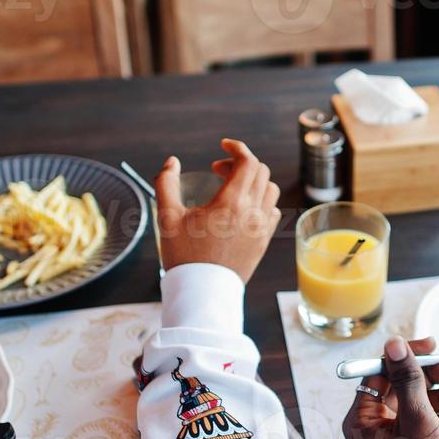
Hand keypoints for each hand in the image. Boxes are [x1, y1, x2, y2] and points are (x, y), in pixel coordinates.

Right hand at [155, 138, 280, 282]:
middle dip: (240, 164)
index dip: (237, 147)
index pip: (248, 161)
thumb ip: (166, 183)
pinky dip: (261, 202)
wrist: (202, 293)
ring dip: (253, 182)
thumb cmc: (183, 256)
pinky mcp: (263, 242)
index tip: (223, 145)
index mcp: (231, 202)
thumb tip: (171, 162)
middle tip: (218, 171)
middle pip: (261, 172)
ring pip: (270, 190)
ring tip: (231, 189)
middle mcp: (252, 213)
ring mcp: (261, 228)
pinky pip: (272, 212)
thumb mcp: (166, 217)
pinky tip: (243, 209)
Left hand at [343, 336, 438, 438]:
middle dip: (432, 379)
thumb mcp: (417, 420)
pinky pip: (423, 425)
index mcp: (361, 418)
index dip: (407, 357)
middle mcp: (370, 426)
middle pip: (401, 387)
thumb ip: (407, 380)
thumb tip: (394, 343)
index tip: (433, 346)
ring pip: (416, 405)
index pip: (380, 372)